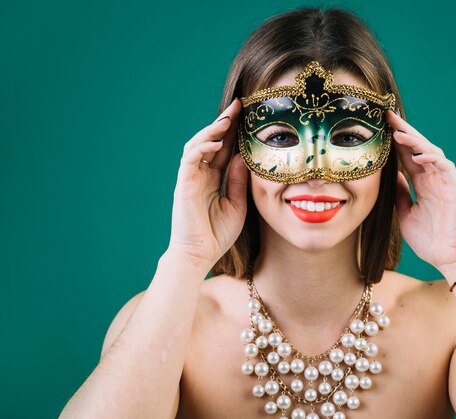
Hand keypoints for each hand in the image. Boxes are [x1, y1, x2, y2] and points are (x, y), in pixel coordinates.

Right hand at [167, 98, 246, 268]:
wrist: (200, 255)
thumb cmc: (218, 233)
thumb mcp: (237, 204)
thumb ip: (239, 180)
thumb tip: (245, 157)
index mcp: (213, 178)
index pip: (224, 149)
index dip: (234, 132)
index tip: (249, 115)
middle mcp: (200, 174)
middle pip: (211, 141)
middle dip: (224, 122)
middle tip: (240, 104)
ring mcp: (190, 178)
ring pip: (198, 144)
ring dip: (212, 129)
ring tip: (228, 116)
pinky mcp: (183, 184)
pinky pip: (190, 160)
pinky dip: (202, 148)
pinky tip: (216, 142)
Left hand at [388, 109, 455, 273]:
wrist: (450, 258)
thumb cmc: (430, 240)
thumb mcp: (405, 213)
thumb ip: (399, 193)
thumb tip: (388, 176)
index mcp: (421, 183)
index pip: (406, 155)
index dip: (393, 140)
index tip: (378, 126)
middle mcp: (433, 177)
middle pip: (416, 147)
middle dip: (402, 130)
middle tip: (386, 115)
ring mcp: (444, 181)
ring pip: (430, 152)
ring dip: (414, 141)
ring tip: (397, 131)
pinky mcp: (454, 187)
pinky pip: (444, 166)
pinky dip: (431, 158)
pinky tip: (417, 154)